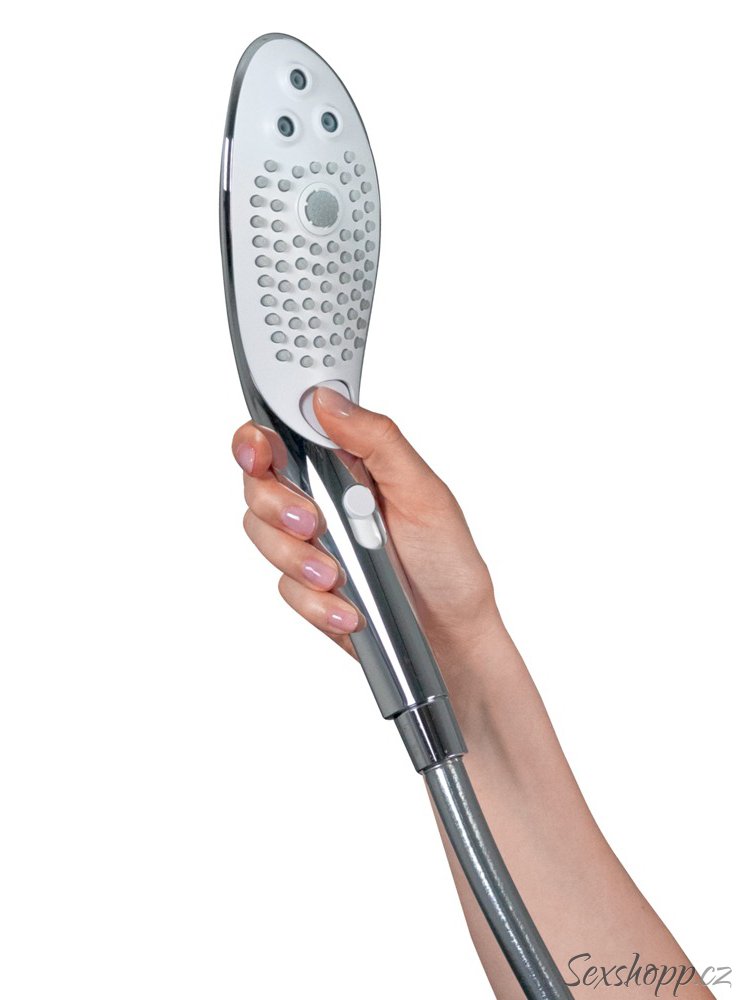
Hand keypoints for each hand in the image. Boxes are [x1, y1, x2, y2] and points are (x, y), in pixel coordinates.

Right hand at [232, 387, 502, 690]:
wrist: (453, 635)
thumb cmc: (448, 561)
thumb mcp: (422, 491)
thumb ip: (376, 440)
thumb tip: (328, 401)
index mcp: (347, 465)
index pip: (284, 436)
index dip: (258, 439)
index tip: (260, 452)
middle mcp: (322, 500)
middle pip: (259, 486)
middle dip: (277, 505)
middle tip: (311, 524)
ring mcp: (311, 545)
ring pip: (264, 537)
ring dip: (298, 558)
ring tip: (339, 575)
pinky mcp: (308, 588)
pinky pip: (286, 588)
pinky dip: (316, 601)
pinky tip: (349, 608)